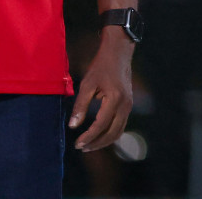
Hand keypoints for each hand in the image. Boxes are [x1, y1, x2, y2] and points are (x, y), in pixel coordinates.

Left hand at [70, 30, 133, 150]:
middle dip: (97, 143)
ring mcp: (129, 105)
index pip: (101, 125)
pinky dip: (110, 133)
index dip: (88, 137)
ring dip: (104, 141)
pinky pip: (120, 125)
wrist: (119, 54)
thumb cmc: (101, 67)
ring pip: (118, 131)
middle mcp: (125, 105)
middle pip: (113, 133)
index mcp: (115, 99)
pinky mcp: (128, 105)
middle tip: (81, 148)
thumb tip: (72, 126)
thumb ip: (80, 106)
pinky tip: (98, 135)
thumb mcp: (87, 84)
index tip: (77, 144)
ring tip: (88, 145)